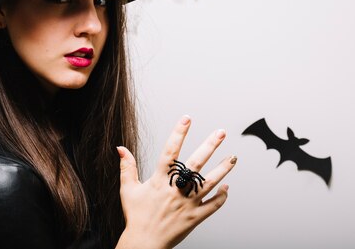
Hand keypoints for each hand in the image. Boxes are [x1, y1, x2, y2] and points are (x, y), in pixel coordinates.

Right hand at [115, 115, 235, 248]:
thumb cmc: (136, 217)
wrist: (144, 243)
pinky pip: (213, 206)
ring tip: (233, 157)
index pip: (170, 151)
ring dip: (223, 169)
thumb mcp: (128, 189)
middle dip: (210, 146)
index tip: (187, 118)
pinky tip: (227, 187)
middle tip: (221, 133)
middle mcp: (175, 190)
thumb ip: (127, 167)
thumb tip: (121, 148)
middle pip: (196, 163)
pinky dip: (221, 197)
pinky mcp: (195, 217)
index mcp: (159, 180)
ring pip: (209, 183)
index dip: (179, 133)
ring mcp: (187, 203)